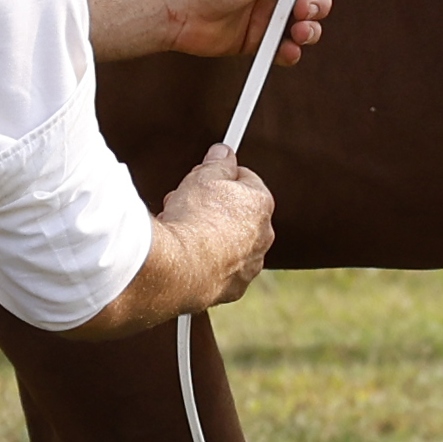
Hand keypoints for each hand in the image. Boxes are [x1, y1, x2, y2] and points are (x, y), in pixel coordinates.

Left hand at [100, 0, 335, 63]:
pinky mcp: (258, 36)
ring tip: (298, 32)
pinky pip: (285, 45)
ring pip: (305, 20)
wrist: (173, 11)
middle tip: (302, 10)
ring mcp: (267, 9)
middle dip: (318, 2)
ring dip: (310, 28)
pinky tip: (286, 50)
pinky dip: (291, 50)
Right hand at [155, 145, 275, 307]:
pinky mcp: (234, 288)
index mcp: (260, 204)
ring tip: (180, 231)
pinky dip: (207, 263)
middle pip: (237, 213)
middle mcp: (263, 236)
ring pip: (230, 243)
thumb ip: (218, 163)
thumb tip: (223, 153)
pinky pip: (222, 270)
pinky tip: (187, 257)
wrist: (179, 269)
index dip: (221, 176)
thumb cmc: (192, 220)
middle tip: (186, 203)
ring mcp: (250, 265)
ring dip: (209, 236)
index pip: (245, 179)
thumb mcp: (202, 177)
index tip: (204, 176)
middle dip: (212, 207)